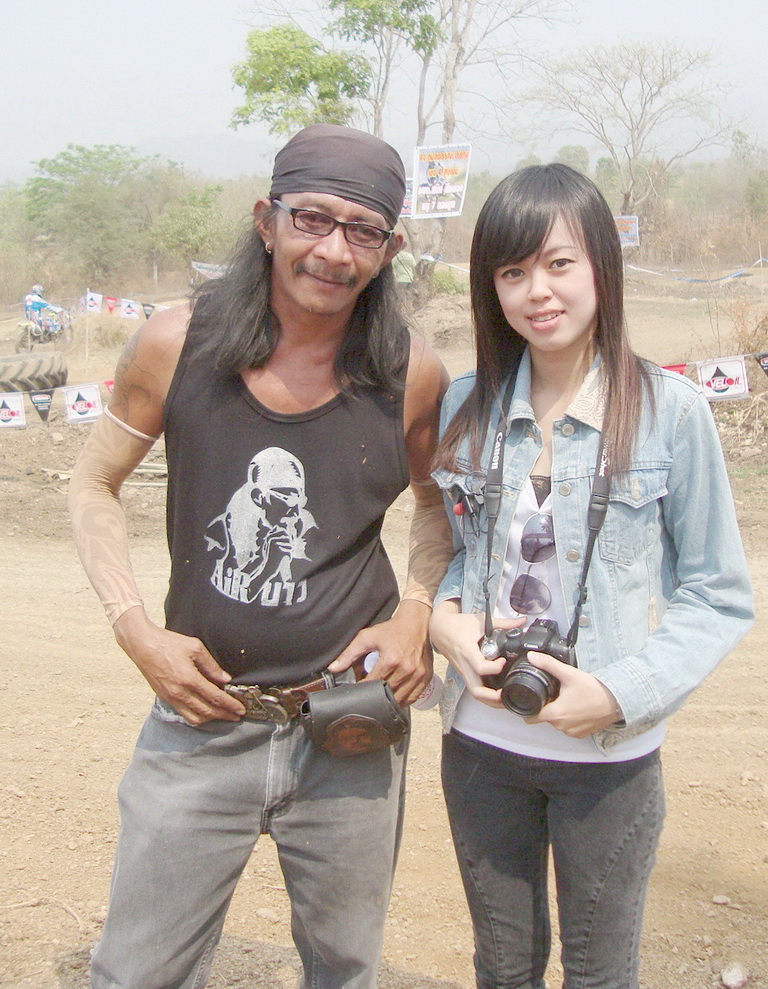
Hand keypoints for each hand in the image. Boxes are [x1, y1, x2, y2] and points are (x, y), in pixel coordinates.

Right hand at [113, 607, 245, 724]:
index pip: (215, 698)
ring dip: (211, 719)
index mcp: (189, 679)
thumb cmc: (168, 643)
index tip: (241, 709)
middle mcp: (180, 692)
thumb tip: (225, 679)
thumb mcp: (195, 647)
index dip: (230, 705)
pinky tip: (205, 712)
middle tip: (237, 716)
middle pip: (207, 711)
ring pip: (195, 717)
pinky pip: (184, 714)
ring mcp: (171, 698)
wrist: (142, 645)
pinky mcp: (165, 698)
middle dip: (224, 715)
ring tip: (223, 715)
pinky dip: (197, 716)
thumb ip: (212, 665)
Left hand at [328, 599, 431, 705]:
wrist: (416, 622)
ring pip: (399, 699)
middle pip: (386, 694)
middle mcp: (406, 669)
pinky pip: (412, 698)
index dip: (363, 689)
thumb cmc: (392, 629)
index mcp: (391, 660)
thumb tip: (333, 668)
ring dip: (388, 701)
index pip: (372, 684)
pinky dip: (402, 700)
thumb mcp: (367, 637)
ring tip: (381, 694)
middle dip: (375, 695)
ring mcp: (418, 675)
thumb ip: (349, 653)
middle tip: (368, 692)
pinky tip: (395, 695)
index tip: (357, 690)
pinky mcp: (425, 678)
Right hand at [428, 601, 523, 707]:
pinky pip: (474, 689)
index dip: (495, 668)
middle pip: (477, 691)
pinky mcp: (464, 675)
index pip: (480, 667)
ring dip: (490, 700)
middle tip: (510, 692)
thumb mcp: (481, 621)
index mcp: (468, 651)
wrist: (439, 629)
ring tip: (507, 697)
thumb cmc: (459, 625)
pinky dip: (486, 696)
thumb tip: (523, 622)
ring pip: (475, 694)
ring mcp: (463, 672)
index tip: (504, 661)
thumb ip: (504, 623)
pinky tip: (498, 693)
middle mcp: (464, 665)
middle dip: (494, 698)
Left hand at [524, 653, 621, 736]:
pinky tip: (577, 708)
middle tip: (557, 694)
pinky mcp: (581, 735)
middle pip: (545, 717)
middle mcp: (562, 726)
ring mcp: (572, 732)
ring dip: (559, 713)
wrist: (617, 701)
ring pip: (557, 723)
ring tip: (569, 700)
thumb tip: (532, 657)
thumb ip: (548, 665)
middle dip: (547, 706)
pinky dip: (570, 719)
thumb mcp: (569, 674)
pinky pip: (568, 728)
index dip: (528, 708)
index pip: (531, 717)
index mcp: (556, 714)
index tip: (532, 700)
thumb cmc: (595, 690)